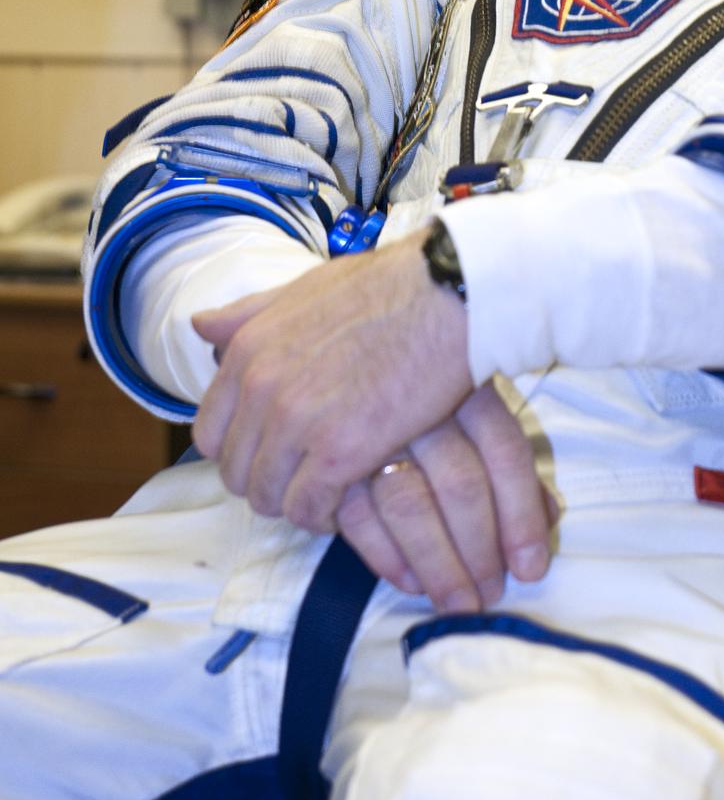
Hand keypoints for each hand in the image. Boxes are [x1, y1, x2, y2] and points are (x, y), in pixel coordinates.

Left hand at [191, 237, 472, 532]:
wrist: (445, 294)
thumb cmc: (386, 285)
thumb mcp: (303, 289)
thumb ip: (249, 313)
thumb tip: (201, 325)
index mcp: (248, 351)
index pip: (210, 432)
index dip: (239, 451)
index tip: (272, 453)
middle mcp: (261, 390)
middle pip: (237, 472)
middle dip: (268, 480)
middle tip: (306, 476)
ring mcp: (298, 423)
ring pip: (268, 497)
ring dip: (296, 501)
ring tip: (330, 490)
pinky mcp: (340, 452)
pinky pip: (308, 509)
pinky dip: (325, 514)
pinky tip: (351, 496)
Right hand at [335, 383, 558, 608]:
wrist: (336, 331)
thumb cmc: (416, 368)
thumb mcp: (467, 390)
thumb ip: (503, 451)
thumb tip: (549, 514)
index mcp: (462, 385)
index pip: (504, 451)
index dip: (522, 515)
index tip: (531, 568)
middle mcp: (419, 407)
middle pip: (461, 486)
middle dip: (479, 551)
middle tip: (488, 597)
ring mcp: (368, 430)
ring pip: (410, 506)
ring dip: (437, 564)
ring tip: (457, 601)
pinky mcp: (325, 455)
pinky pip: (357, 514)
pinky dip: (385, 555)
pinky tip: (409, 581)